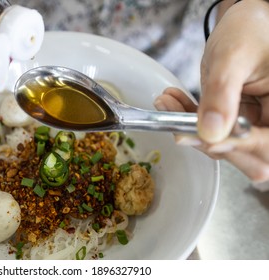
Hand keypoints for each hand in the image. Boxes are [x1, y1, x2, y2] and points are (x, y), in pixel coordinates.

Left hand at [154, 0, 268, 181]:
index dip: (236, 145)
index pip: (266, 144)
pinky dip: (189, 120)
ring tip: (168, 103)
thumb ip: (222, 95)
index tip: (203, 136)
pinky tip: (173, 103)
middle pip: (248, 156)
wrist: (245, 23)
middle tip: (176, 123)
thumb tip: (210, 133)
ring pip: (223, 145)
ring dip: (191, 130)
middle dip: (207, 141)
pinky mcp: (236, 121)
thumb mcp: (234, 59)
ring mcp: (255, 124)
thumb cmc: (250, 30)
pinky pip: (211, 131)